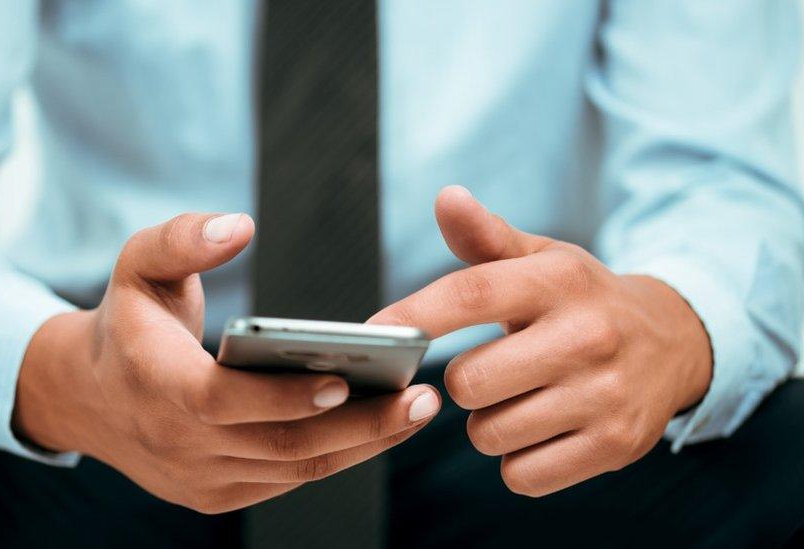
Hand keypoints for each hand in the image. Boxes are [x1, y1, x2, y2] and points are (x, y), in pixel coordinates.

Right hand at [13, 212, 440, 513]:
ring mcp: (198, 478)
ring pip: (292, 469)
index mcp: (154, 383)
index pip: (224, 402)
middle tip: (421, 399)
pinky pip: (286, 480)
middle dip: (357, 427)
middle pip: (278, 445)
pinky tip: (378, 428)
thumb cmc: (126, 320)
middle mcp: (176, 442)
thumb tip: (239, 225)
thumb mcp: (137, 264)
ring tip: (417, 411)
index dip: (285, 396)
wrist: (86, 396)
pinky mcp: (215, 495)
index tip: (345, 380)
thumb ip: (182, 238)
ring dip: (360, 445)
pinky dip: (336, 457)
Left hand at [370, 186, 711, 496]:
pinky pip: (522, 475)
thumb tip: (446, 198)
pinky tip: (541, 431)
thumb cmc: (582, 299)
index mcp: (559, 281)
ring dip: (488, 424)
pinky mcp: (616, 446)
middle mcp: (588, 336)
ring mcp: (606, 395)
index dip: (414, 315)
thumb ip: (486, 236)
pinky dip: (517, 460)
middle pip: (467, 382)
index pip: (470, 294)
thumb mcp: (542, 258)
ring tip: (518, 399)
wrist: (674, 343)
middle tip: (488, 371)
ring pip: (488, 434)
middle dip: (462, 382)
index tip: (374, 333)